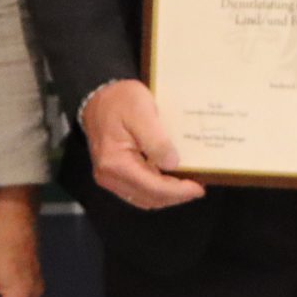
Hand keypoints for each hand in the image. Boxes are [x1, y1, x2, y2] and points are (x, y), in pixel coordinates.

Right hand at [82, 81, 204, 209]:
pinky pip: (137, 191)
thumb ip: (156, 140)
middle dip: (175, 196)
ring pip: (143, 198)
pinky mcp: (113, 175)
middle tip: (197, 188)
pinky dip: (156, 190)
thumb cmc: (120, 100)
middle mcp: (109, 176)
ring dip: (166, 196)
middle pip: (148, 198)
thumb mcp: (141, 111)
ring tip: (187, 187)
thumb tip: (172, 164)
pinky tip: (169, 182)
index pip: (152, 188)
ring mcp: (109, 177)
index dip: (178, 191)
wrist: (98, 97)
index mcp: (115, 162)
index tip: (198, 188)